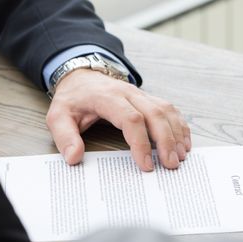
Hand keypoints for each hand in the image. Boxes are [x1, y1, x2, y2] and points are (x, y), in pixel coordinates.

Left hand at [47, 69, 191, 170]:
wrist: (81, 76)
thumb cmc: (73, 99)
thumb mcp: (58, 116)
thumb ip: (65, 137)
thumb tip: (74, 158)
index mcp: (107, 97)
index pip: (131, 118)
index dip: (141, 142)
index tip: (145, 165)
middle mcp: (128, 93)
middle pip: (155, 113)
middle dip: (166, 140)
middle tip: (171, 164)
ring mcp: (140, 94)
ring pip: (165, 110)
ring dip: (176, 133)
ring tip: (181, 157)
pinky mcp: (148, 98)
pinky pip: (169, 109)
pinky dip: (180, 125)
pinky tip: (184, 142)